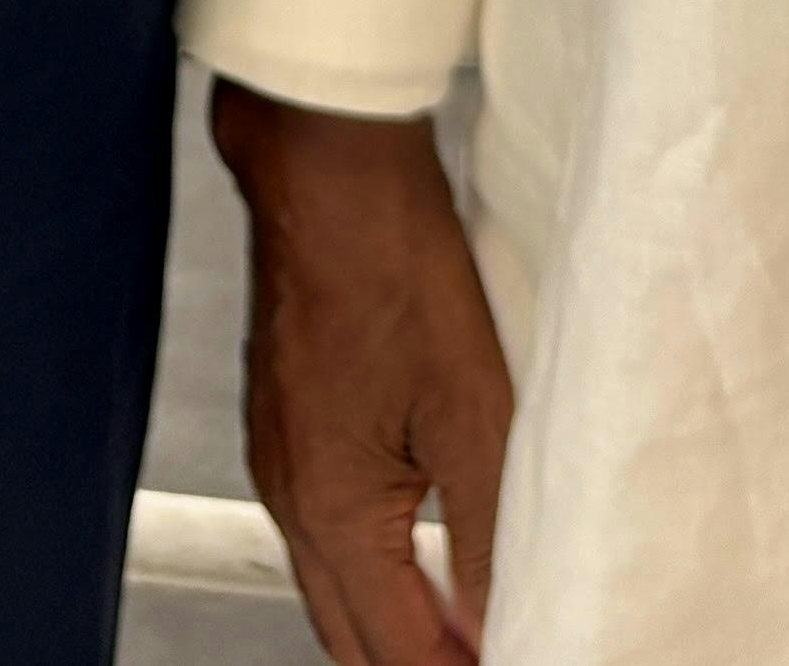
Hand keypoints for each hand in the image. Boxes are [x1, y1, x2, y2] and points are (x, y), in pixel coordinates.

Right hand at [215, 79, 518, 665]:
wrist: (328, 172)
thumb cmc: (391, 269)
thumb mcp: (474, 415)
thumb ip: (488, 536)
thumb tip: (501, 620)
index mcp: (334, 512)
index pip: (396, 652)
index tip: (507, 663)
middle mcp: (292, 498)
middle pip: (350, 636)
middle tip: (485, 658)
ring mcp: (281, 458)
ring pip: (333, 584)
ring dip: (394, 619)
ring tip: (467, 626)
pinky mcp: (286, 420)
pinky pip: (323, 525)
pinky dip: (372, 560)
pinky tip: (420, 545)